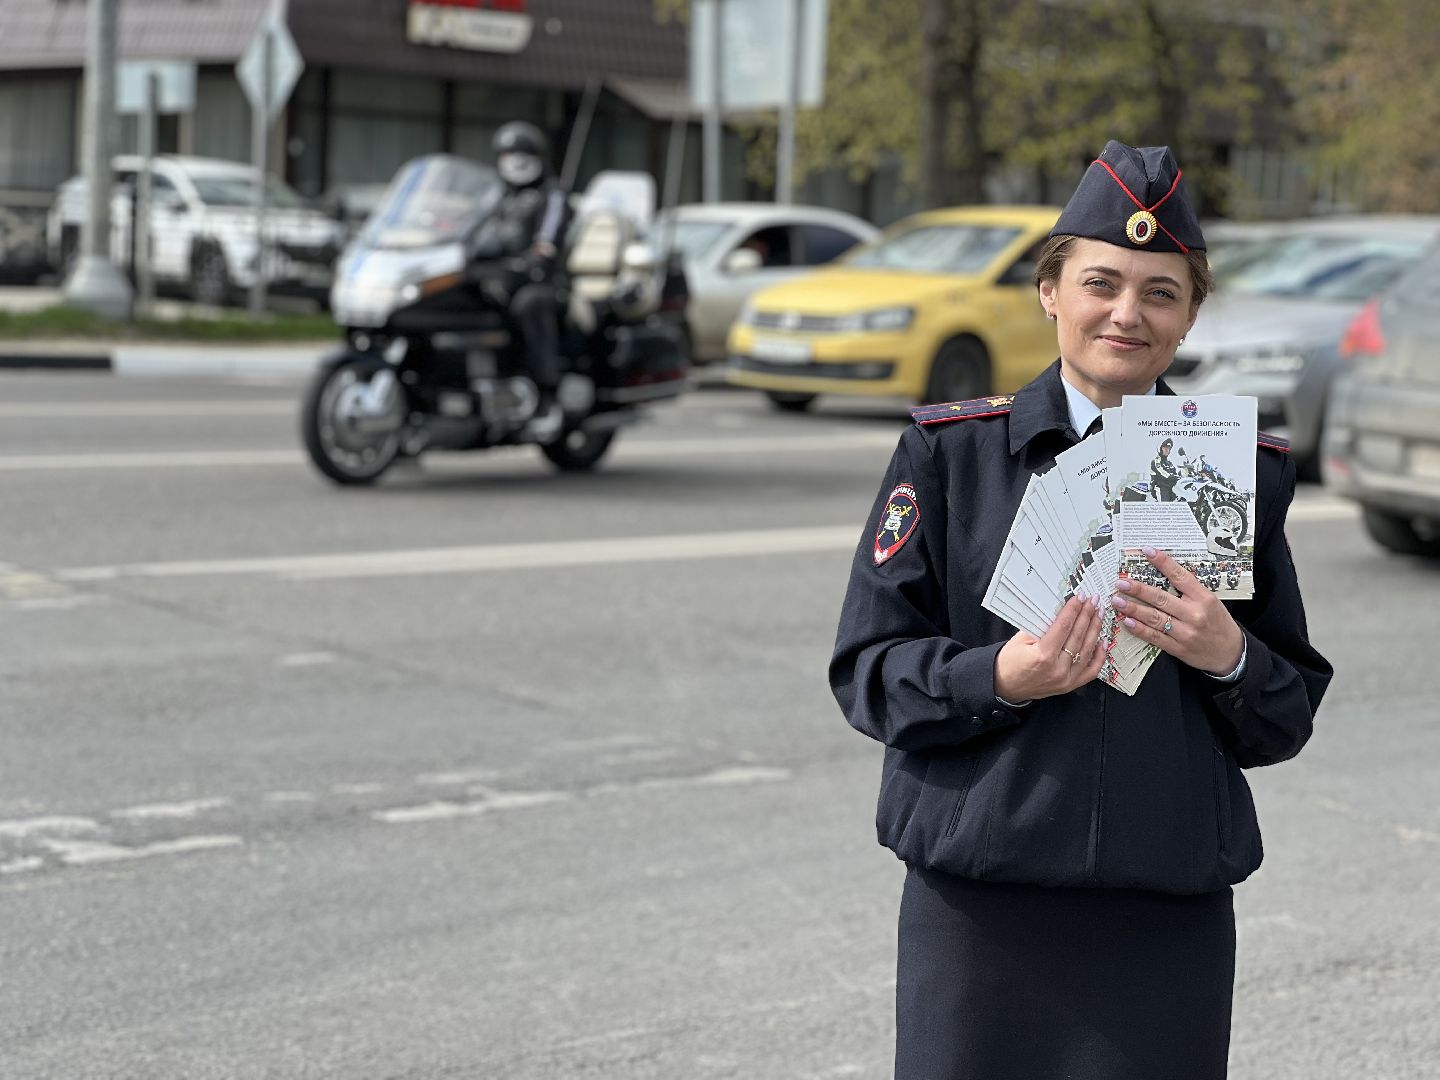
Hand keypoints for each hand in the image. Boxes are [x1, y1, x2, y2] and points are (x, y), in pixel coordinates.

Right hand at [994, 595, 1106, 701]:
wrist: (1003, 686)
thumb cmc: (1009, 662)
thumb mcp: (1020, 640)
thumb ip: (1042, 627)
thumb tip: (1061, 611)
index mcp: (1043, 655)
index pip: (1064, 626)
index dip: (1074, 610)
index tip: (1081, 597)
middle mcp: (1058, 668)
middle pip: (1078, 636)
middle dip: (1087, 615)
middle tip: (1094, 601)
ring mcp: (1066, 679)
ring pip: (1087, 650)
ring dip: (1095, 630)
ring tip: (1099, 614)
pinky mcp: (1070, 686)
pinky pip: (1091, 671)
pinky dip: (1099, 656)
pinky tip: (1102, 641)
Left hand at [1110, 548, 1244, 674]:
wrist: (1231, 653)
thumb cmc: (1218, 623)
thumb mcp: (1211, 602)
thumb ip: (1190, 591)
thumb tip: (1163, 574)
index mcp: (1204, 598)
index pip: (1180, 576)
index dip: (1163, 563)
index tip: (1147, 552)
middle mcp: (1194, 614)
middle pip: (1161, 598)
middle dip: (1138, 590)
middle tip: (1121, 582)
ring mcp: (1185, 633)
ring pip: (1154, 618)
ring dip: (1133, 609)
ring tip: (1118, 601)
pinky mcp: (1178, 648)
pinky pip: (1155, 637)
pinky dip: (1140, 629)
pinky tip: (1127, 621)